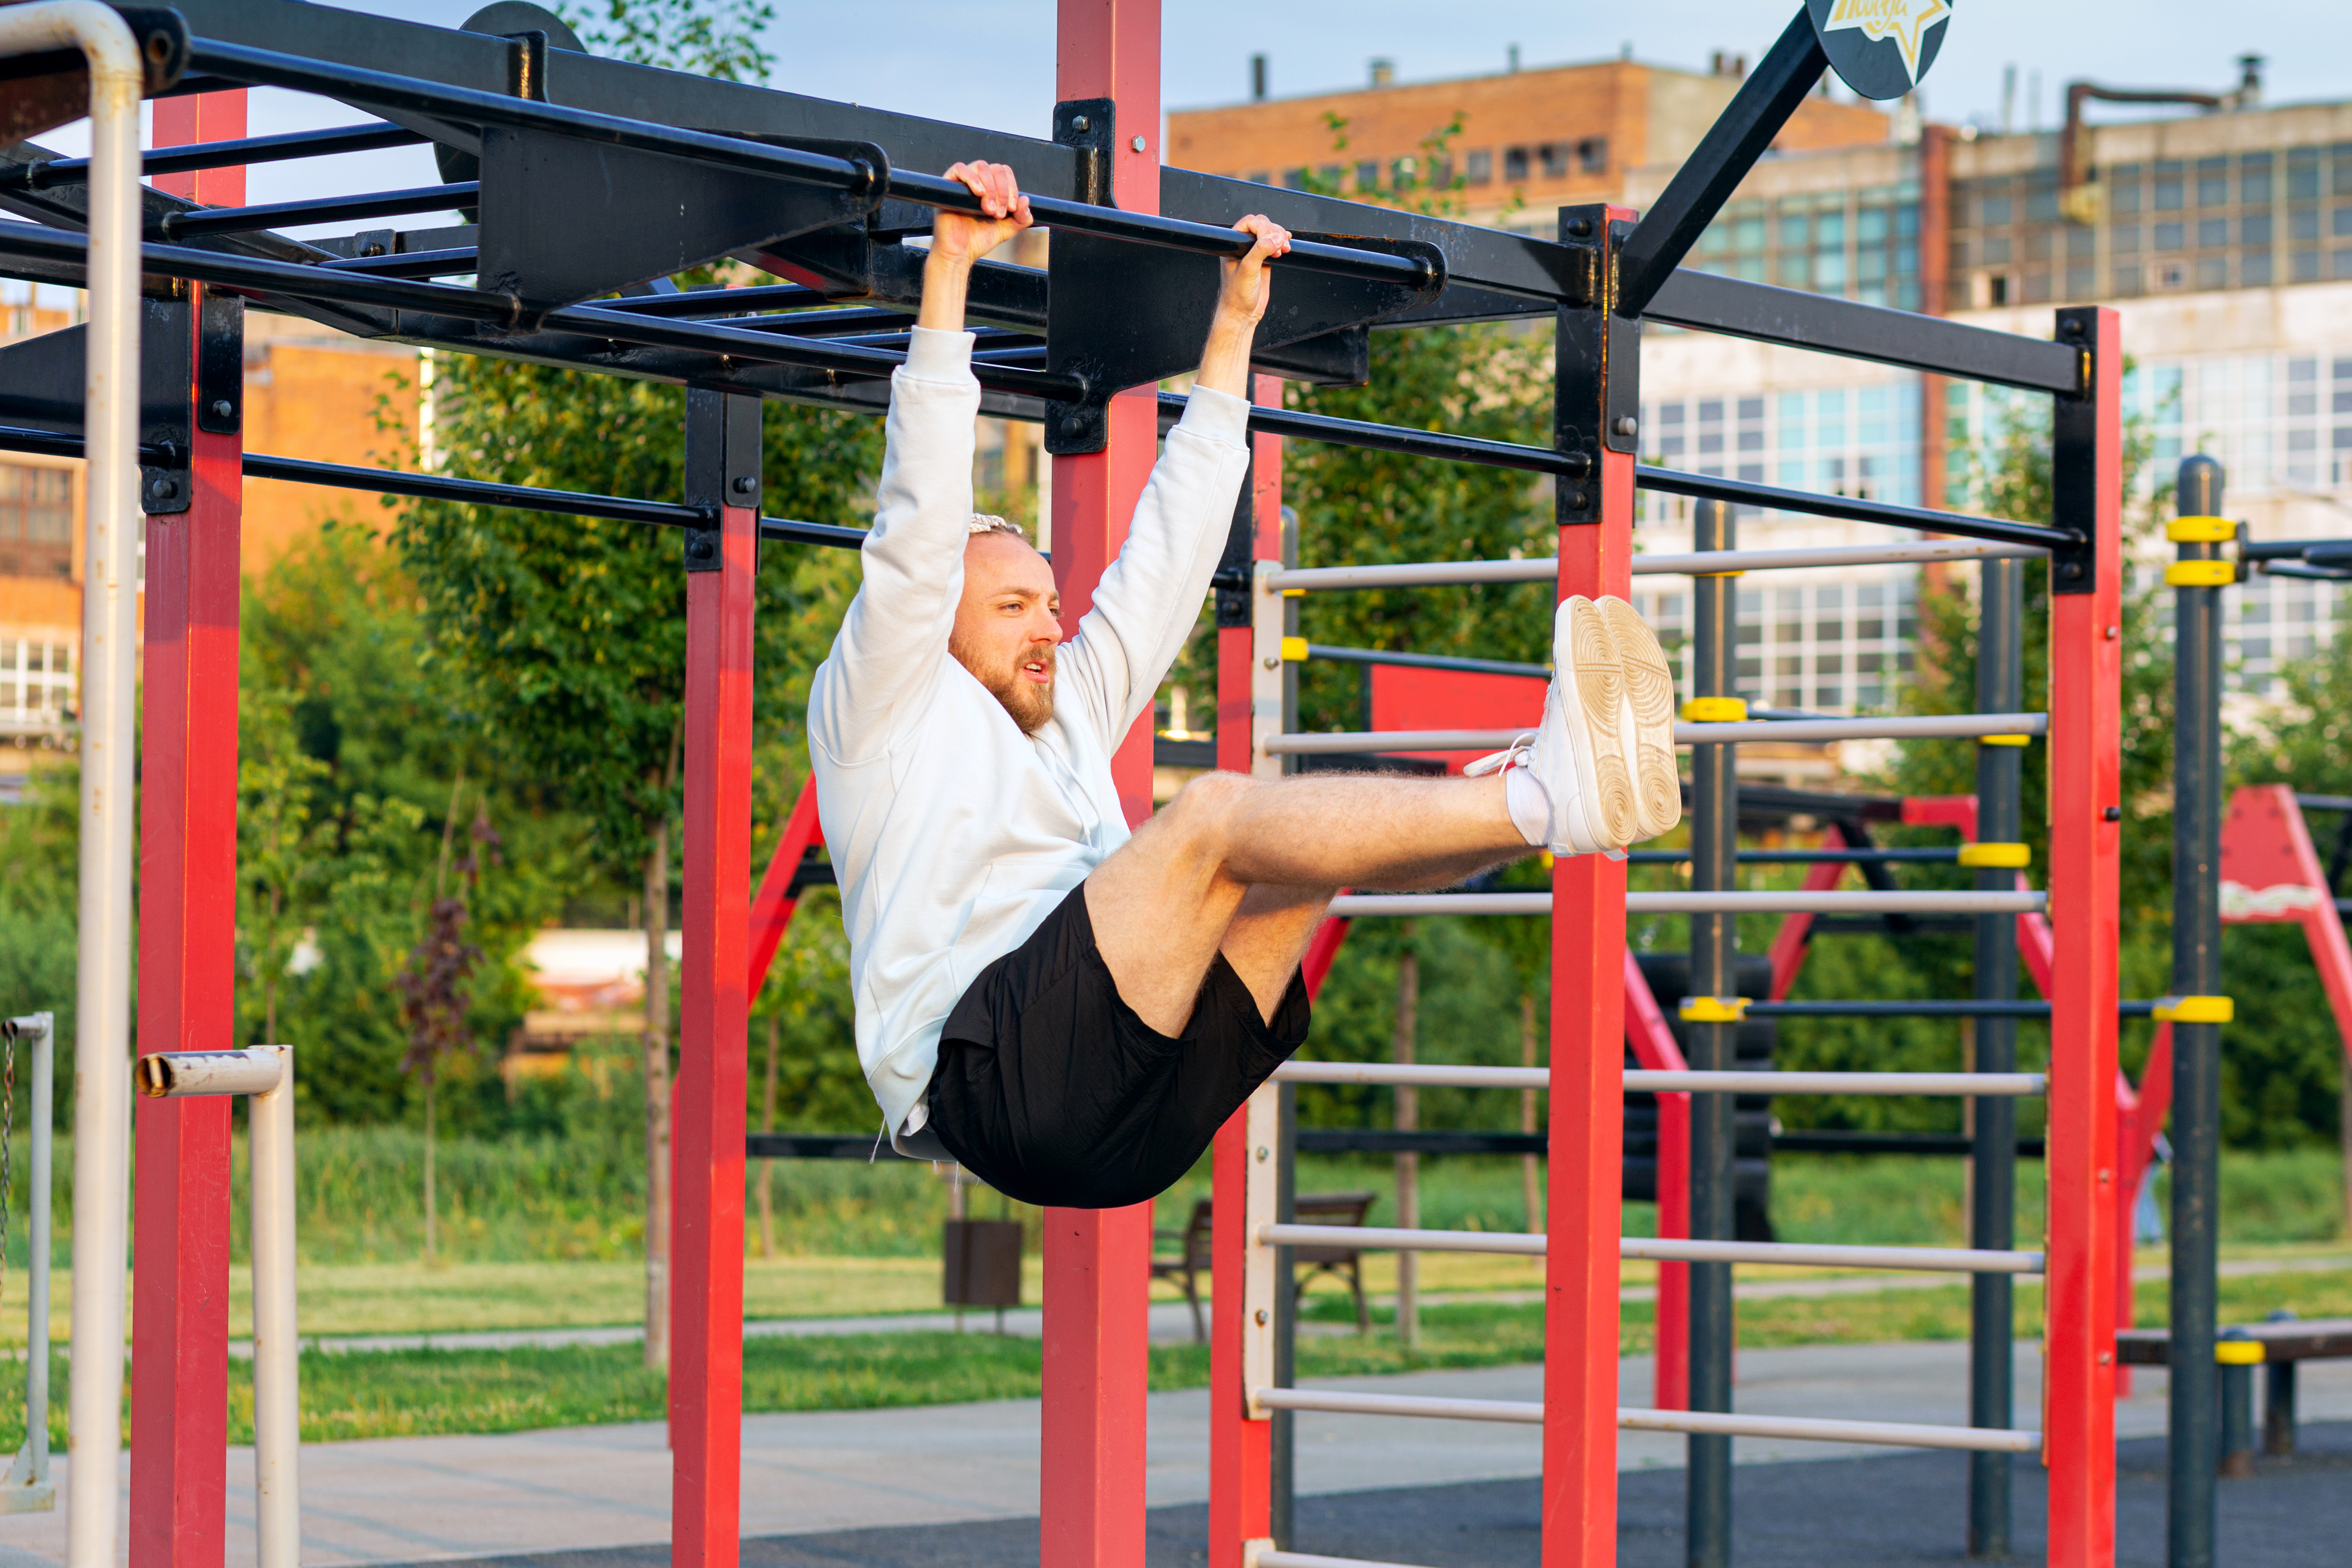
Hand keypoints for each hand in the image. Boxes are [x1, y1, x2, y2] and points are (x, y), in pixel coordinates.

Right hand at [931, 160, 1032, 264]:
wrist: (960, 253)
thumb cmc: (979, 239)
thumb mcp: (1007, 228)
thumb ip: (1021, 217)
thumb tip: (1026, 199)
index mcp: (991, 188)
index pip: (1005, 173)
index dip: (1012, 187)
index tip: (1012, 209)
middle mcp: (977, 182)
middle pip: (996, 169)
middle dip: (1002, 191)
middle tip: (999, 213)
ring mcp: (962, 182)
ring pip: (981, 166)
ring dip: (991, 188)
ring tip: (989, 210)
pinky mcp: (948, 186)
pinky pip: (959, 168)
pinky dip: (972, 178)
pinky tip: (979, 194)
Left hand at [1194, 215, 1292, 396]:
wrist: (1242, 314)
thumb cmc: (1237, 295)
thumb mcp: (1248, 269)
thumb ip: (1260, 250)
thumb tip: (1276, 237)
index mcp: (1234, 245)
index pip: (1248, 223)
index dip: (1262, 227)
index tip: (1270, 239)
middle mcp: (1243, 247)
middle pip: (1261, 225)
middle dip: (1273, 231)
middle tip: (1280, 244)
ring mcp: (1254, 254)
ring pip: (1269, 234)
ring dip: (1280, 237)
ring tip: (1284, 249)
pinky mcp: (1265, 262)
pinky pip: (1274, 246)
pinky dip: (1282, 243)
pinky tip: (1287, 245)